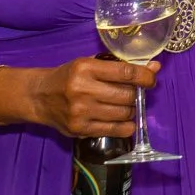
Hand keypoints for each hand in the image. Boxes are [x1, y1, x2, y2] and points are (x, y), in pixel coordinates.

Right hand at [24, 56, 156, 138]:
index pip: (125, 72)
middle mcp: (82, 90)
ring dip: (131, 109)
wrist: (39, 96)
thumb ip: (120, 66)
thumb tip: (154, 67)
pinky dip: (125, 126)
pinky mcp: (79, 129)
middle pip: (126, 95)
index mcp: (85, 68)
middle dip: (137, 94)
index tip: (151, 79)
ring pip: (123, 113)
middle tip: (135, 93)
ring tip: (126, 105)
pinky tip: (125, 120)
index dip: (144, 76)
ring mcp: (80, 112)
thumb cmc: (68, 76)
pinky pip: (114, 130)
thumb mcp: (90, 64)